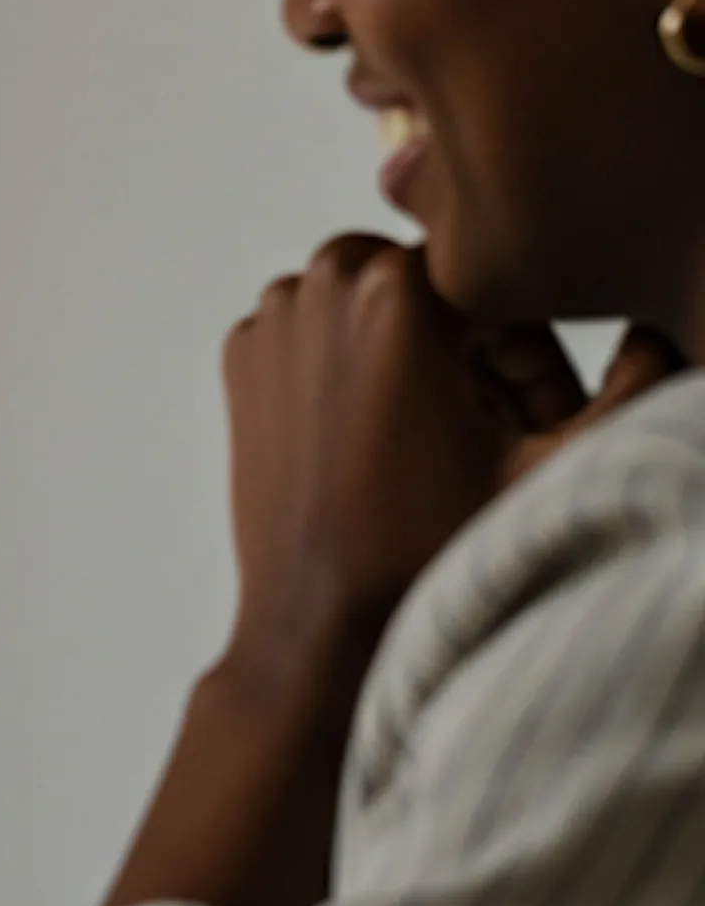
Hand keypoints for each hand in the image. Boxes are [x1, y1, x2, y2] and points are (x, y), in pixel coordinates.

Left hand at [221, 236, 679, 679]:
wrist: (325, 625)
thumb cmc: (438, 550)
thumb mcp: (564, 462)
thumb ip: (643, 376)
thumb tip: (664, 321)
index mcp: (394, 285)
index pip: (505, 281)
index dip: (536, 357)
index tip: (537, 423)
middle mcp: (320, 281)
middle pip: (443, 291)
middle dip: (483, 356)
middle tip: (501, 443)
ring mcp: (272, 318)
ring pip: (386, 311)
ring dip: (427, 364)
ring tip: (449, 451)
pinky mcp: (244, 358)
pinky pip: (330, 337)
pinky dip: (363, 374)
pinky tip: (387, 448)